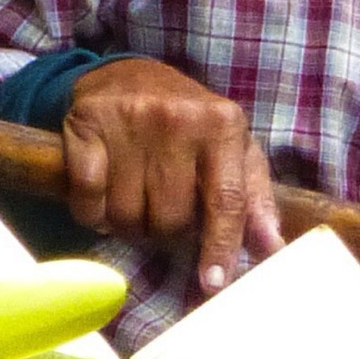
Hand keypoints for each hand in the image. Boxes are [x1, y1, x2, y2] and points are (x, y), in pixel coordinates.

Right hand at [58, 57, 286, 295]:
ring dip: (128, 224)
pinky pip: (88, 199)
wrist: (126, 75)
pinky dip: (92, 213)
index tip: (213, 283)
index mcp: (223, 125)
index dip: (219, 246)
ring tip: (133, 200)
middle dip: (165, 230)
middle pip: (171, 218)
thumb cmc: (189, 123)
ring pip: (127, 215)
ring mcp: (129, 120)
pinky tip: (102, 197)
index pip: (225, 201)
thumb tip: (272, 248)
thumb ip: (253, 198)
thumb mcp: (231, 149)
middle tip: (161, 213)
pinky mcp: (86, 124)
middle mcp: (178, 118)